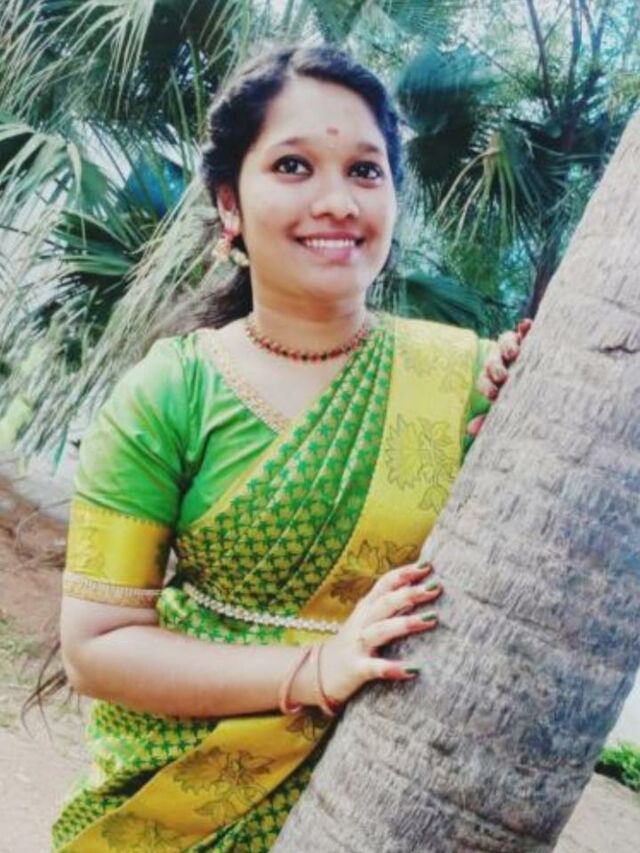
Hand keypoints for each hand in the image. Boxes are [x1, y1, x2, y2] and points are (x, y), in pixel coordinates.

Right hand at [318, 562, 442, 704]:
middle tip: (436, 586)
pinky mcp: (356, 669)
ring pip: (382, 630)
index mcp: (367, 608)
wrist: (319, 674)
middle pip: (385, 602)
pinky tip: (413, 669)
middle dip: (410, 593)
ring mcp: (358, 645)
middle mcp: (362, 622)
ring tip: (432, 619)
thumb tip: (418, 587)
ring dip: (407, 623)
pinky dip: (393, 667)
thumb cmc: (354, 644)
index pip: (385, 583)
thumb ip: (390, 604)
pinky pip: (376, 668)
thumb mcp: (368, 619)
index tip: (428, 565)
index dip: (405, 573)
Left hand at [467, 318, 531, 438]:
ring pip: (505, 341)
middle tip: (501, 377)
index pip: (484, 381)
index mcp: (494, 380)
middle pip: (493, 360)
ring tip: (513, 353)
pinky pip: (524, 329)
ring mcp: (515, 347)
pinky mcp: (529, 336)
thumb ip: (492, 418)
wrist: (550, 383)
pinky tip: (527, 326)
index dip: (486, 386)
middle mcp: (502, 362)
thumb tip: (469, 431)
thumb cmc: (524, 400)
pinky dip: (525, 326)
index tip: (493, 394)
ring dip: (507, 346)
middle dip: (495, 367)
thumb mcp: (509, 409)